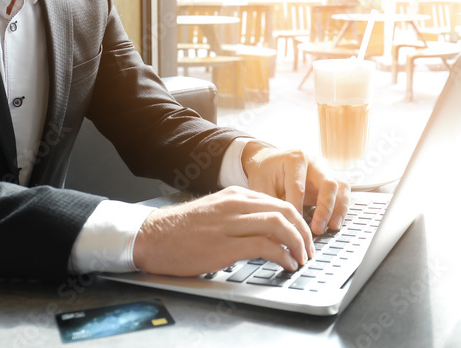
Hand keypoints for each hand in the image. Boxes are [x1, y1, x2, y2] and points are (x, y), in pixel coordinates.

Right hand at [132, 186, 313, 276]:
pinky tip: (286, 264)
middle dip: (304, 231)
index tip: (304, 237)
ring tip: (301, 259)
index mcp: (235, 195)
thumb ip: (240, 216)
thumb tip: (267, 232)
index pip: (279, 201)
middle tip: (309, 249)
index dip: (298, 221)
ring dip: (298, 244)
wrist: (151, 236)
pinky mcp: (224, 245)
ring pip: (279, 224)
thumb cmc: (181, 230)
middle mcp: (235, 205)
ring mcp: (230, 223)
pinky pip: (265, 245)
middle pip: (285, 210)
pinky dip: (283, 255)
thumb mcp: (215, 213)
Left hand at [241, 141, 350, 235]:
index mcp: (295, 159)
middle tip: (317, 229)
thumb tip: (279, 231)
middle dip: (324, 209)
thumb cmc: (265, 173)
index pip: (299, 187)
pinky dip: (341, 209)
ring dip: (338, 209)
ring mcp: (325, 170)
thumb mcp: (261, 186)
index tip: (293, 226)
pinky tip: (334, 223)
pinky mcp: (330, 180)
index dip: (297, 209)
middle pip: (328, 184)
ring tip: (332, 227)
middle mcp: (314, 162)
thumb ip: (270, 205)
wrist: (269, 161)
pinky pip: (342, 193)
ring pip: (341, 187)